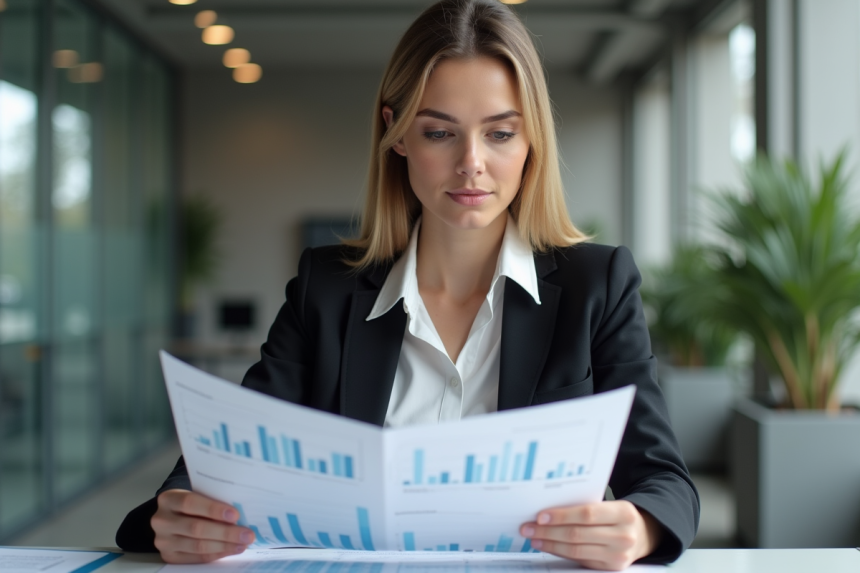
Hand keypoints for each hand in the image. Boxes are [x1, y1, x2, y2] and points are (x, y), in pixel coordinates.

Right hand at [152, 489, 254, 562]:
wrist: (172, 517)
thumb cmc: (193, 503)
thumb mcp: (198, 495)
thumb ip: (212, 501)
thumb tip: (240, 515)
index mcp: (168, 499)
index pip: (190, 503)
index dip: (213, 509)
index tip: (236, 515)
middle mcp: (161, 520)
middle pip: (196, 528)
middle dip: (225, 532)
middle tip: (247, 534)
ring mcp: (163, 541)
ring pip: (197, 546)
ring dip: (224, 546)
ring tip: (243, 544)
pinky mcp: (169, 556)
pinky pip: (196, 558)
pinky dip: (216, 554)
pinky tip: (231, 550)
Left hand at [519, 501, 662, 570]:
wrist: (645, 534)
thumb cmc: (619, 515)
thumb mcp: (610, 505)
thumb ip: (586, 508)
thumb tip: (548, 512)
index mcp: (623, 513)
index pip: (587, 514)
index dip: (562, 516)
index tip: (540, 516)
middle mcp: (624, 536)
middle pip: (577, 534)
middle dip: (548, 531)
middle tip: (527, 528)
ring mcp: (618, 555)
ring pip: (576, 550)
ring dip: (550, 544)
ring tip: (533, 538)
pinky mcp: (611, 568)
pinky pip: (580, 560)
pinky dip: (560, 553)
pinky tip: (547, 546)